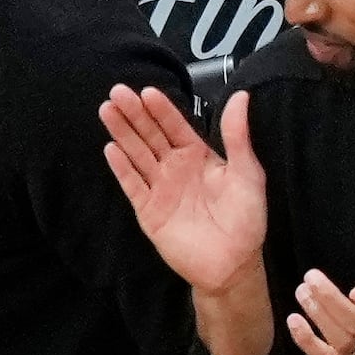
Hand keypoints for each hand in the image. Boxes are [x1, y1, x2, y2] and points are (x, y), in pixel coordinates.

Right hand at [100, 85, 267, 295]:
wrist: (233, 263)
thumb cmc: (245, 219)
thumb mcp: (247, 172)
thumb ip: (238, 135)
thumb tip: (240, 96)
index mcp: (198, 156)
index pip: (175, 126)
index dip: (161, 109)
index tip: (148, 91)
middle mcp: (175, 168)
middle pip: (150, 135)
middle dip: (134, 114)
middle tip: (117, 92)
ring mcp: (160, 189)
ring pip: (137, 155)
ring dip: (122, 133)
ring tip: (107, 111)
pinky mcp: (149, 211)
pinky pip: (133, 185)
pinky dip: (122, 168)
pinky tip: (111, 149)